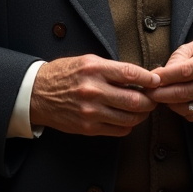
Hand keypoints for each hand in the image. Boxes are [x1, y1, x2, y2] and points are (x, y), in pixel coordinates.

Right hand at [30, 55, 160, 136]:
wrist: (36, 94)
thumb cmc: (63, 75)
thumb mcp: (87, 61)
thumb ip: (112, 68)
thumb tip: (139, 76)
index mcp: (94, 70)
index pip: (130, 74)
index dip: (149, 79)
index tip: (156, 81)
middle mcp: (93, 91)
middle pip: (135, 100)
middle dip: (150, 100)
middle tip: (154, 98)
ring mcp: (91, 112)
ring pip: (130, 118)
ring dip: (142, 114)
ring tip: (143, 109)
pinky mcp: (88, 127)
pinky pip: (118, 130)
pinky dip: (128, 125)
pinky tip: (127, 118)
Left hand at [147, 39, 192, 120]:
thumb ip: (177, 59)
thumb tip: (159, 75)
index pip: (184, 72)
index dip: (164, 77)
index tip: (150, 79)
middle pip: (183, 92)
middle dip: (160, 94)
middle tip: (148, 92)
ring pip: (186, 107)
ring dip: (168, 103)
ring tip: (160, 96)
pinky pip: (192, 115)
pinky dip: (179, 110)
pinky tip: (175, 101)